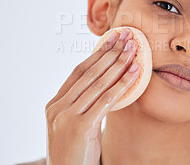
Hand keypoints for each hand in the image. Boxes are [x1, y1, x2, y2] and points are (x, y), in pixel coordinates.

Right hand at [45, 28, 139, 164]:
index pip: (78, 72)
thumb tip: (105, 84)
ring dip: (119, 63)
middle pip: (89, 73)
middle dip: (110, 52)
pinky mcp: (80, 128)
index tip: (111, 39)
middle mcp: (57, 108)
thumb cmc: (76, 154)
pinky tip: (135, 72)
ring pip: (98, 83)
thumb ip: (82, 105)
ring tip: (134, 49)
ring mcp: (66, 117)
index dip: (97, 54)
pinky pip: (106, 100)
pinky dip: (123, 84)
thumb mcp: (75, 125)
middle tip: (126, 36)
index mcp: (54, 104)